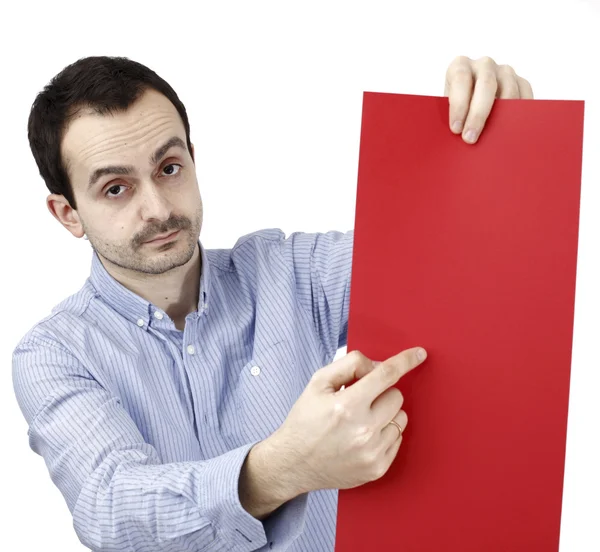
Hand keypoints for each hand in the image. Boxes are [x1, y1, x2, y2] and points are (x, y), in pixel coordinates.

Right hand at [270, 347, 426, 494]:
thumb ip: (349, 365)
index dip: (405, 360)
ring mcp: (372, 452)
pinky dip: (384, 434)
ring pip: (401, 418)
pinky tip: (362, 437)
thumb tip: (378, 365)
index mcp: (347, 405)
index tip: (419, 354)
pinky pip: (398, 439)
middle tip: (360, 401)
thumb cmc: (305, 420)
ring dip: (385, 414)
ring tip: (360, 421)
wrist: (293, 463)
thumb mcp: (317, 383)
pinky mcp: (377, 469)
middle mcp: (363, 430)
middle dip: (381, 393)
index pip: (386, 375)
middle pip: (396, 396)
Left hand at [444, 56, 533, 143]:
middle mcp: (484, 65)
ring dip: (501, 116)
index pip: (460, 79)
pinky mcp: (521, 82)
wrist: (472, 106)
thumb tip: (459, 136)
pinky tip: (512, 128)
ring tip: (493, 138)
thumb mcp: (447, 109)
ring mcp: (504, 71)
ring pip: (508, 91)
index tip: (456, 129)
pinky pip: (524, 95)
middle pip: (486, 85)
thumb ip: (453, 117)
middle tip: (470, 138)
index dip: (458, 105)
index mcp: (460, 66)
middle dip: (477, 114)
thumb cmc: (456, 110)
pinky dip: (519, 112)